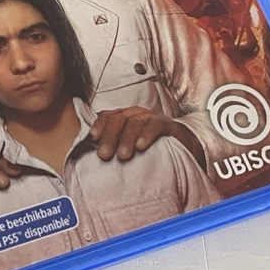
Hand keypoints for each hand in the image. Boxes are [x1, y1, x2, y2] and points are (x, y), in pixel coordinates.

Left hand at [89, 108, 204, 167]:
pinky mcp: (165, 124)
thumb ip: (111, 145)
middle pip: (118, 120)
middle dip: (109, 137)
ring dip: (126, 139)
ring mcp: (149, 117)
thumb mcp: (127, 144)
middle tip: (103, 155)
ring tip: (122, 156)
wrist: (178, 144)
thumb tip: (91, 155)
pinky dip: (146, 135)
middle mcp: (134, 114)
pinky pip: (154, 126)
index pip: (106, 117)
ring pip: (134, 123)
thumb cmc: (147, 146)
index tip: (92, 140)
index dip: (98, 127)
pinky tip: (141, 147)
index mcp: (122, 117)